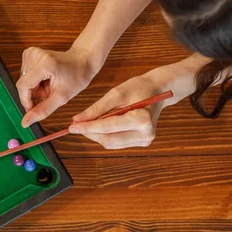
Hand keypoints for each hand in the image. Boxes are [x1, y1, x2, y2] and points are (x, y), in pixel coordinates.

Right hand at [17, 46, 97, 126]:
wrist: (82, 60)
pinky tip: (46, 78)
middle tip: (50, 92)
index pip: (23, 86)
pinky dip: (35, 81)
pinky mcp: (29, 53)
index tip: (33, 109)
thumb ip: (42, 110)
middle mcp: (34, 54)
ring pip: (24, 81)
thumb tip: (25, 122)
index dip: (26, 100)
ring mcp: (31, 53)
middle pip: (23, 84)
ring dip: (36, 88)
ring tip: (50, 84)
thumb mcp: (62, 97)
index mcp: (44, 63)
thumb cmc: (76, 76)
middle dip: (35, 93)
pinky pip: (26, 75)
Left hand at [68, 65, 184, 148]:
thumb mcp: (116, 93)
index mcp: (142, 120)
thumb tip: (77, 120)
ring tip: (86, 124)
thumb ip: (97, 108)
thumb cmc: (139, 88)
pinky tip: (99, 126)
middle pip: (109, 139)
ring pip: (111, 143)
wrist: (160, 90)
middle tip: (75, 125)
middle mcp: (145, 134)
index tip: (72, 126)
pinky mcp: (142, 142)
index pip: (108, 127)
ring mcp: (145, 140)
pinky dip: (105, 135)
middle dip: (90, 133)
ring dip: (96, 135)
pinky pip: (117, 142)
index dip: (88, 128)